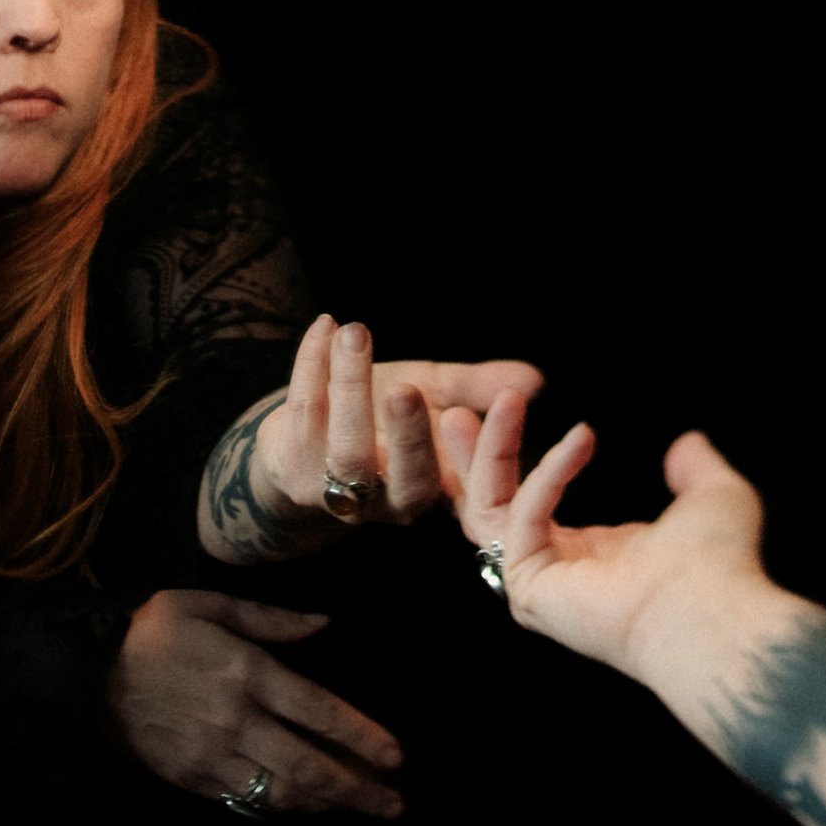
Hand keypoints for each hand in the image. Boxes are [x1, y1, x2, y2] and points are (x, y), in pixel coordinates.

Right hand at [108, 589, 404, 818]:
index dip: (364, 738)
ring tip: (357, 807)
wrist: (87, 666)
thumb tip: (325, 625)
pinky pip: (246, 800)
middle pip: (310, 767)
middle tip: (393, 805)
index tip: (397, 758)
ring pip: (282, 793)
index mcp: (247, 673)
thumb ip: (274, 620)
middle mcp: (236, 721)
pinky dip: (281, 805)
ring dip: (325, 804)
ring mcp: (212, 756)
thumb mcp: (213, 605)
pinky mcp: (191, 778)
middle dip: (358, 790)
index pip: (321, 713)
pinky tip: (305, 806)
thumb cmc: (154, 628)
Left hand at [253, 314, 540, 530]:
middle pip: (403, 475)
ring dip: (351, 384)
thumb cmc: (379, 420)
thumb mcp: (433, 399)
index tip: (487, 407)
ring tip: (357, 333)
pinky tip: (325, 326)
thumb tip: (534, 379)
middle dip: (409, 432)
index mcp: (429, 489)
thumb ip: (477, 388)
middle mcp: (385, 498)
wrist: (302, 445)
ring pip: (346, 444)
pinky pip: (303, 412)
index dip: (473, 449)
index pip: (458, 477)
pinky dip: (312, 365)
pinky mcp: (291, 464)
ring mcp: (336, 487)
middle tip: (408, 386)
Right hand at [481, 424, 771, 681]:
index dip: (509, 457)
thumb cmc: (722, 570)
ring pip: (486, 510)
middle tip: (458, 409)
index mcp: (587, 558)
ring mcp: (536, 586)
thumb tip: (688, 443)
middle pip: (488, 508)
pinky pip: (523, 517)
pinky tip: (582, 439)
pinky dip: (549, 473)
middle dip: (473, 456)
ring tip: (505, 398)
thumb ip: (696, 469)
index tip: (507, 407)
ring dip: (491, 451)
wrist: (717, 613)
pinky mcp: (530, 589)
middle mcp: (555, 572)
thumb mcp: (713, 498)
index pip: (526, 502)